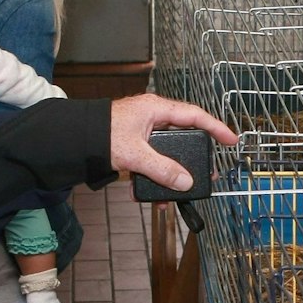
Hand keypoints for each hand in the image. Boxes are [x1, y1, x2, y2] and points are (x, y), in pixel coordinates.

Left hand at [109, 94, 235, 192]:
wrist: (71, 139)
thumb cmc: (99, 134)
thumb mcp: (135, 154)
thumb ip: (162, 169)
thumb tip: (185, 182)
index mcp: (156, 108)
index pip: (194, 116)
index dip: (215, 128)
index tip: (231, 140)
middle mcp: (152, 116)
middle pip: (183, 136)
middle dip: (193, 158)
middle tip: (206, 174)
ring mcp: (143, 130)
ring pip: (167, 152)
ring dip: (170, 173)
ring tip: (176, 191)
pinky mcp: (134, 143)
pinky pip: (152, 159)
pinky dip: (154, 175)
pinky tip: (151, 193)